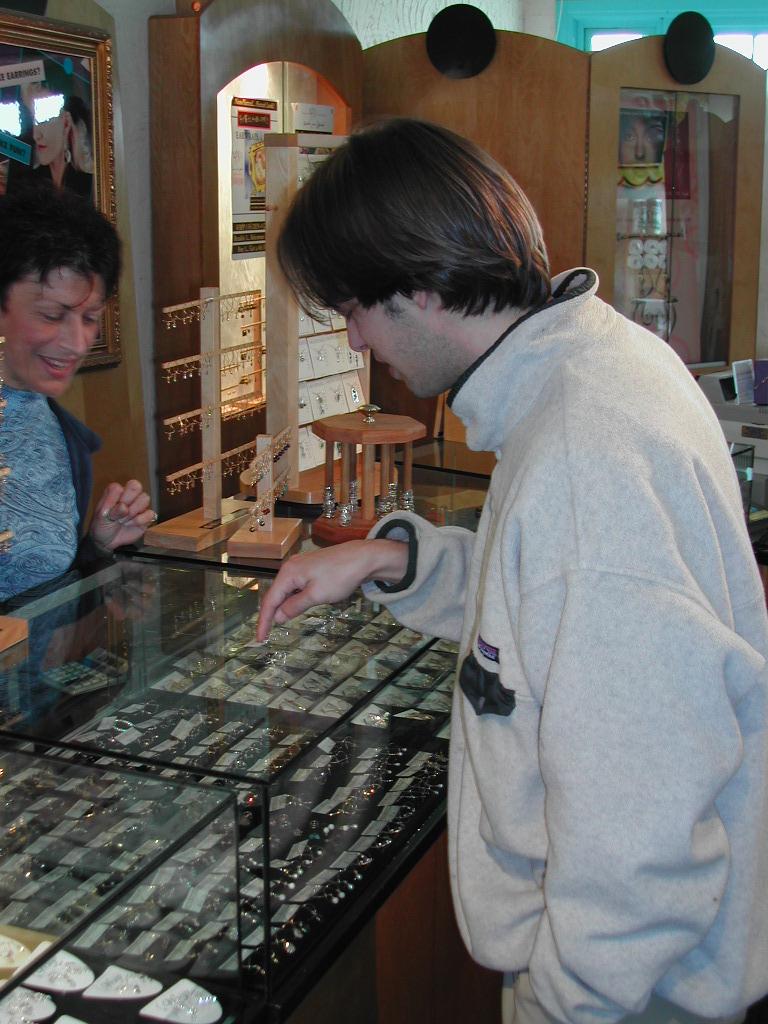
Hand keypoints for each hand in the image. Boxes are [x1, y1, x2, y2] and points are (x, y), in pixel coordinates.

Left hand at [90, 480, 155, 552]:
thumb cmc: (102, 525)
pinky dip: (140, 520)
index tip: (108, 510)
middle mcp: (128, 495)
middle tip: (120, 514)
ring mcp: (139, 505)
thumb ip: (111, 509)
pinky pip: (150, 513)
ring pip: (145, 498)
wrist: (107, 541)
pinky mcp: (146, 516)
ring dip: (133, 512)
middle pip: (136, 486)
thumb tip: (124, 506)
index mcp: (116, 492)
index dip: (115, 499)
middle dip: (127, 502)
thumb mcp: (101, 517)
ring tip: (124, 520)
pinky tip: (131, 525)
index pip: (120, 487)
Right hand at [256, 538, 407, 640]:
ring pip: (286, 590)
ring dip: (282, 606)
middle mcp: (291, 567)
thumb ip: (294, 606)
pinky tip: (296, 607)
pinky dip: (293, 598)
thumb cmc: (340, 576)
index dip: (263, 622)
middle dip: (270, 614)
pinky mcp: (311, 567)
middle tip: (266, 635)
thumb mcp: (316, 596)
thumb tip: (277, 617)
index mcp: (288, 573)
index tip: (260, 639)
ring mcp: (301, 566)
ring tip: (278, 624)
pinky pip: (296, 586)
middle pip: (275, 594)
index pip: (270, 601)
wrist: (363, 557)